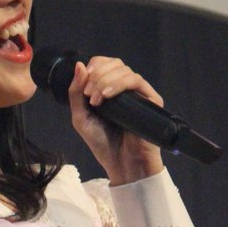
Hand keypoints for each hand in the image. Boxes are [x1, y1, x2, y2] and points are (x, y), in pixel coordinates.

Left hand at [67, 56, 163, 184]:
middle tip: (89, 95)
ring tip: (96, 101)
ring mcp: (139, 93)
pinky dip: (119, 84)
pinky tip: (107, 97)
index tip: (84, 85)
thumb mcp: (81, 117)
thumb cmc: (102, 143)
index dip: (93, 67)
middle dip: (97, 75)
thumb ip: (76, 92)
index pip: (104, 63)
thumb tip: (79, 64)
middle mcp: (125, 88)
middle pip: (114, 63)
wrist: (120, 163)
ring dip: (104, 81)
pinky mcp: (151, 100)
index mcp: (110, 88)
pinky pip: (136, 80)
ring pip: (124, 70)